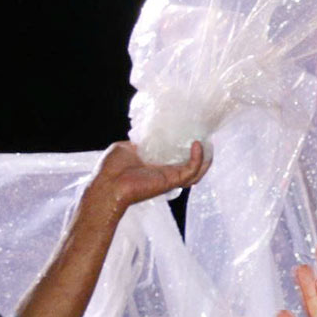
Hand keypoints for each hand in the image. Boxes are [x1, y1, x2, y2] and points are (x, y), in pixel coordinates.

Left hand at [83, 140, 209, 216]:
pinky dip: (198, 159)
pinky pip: (191, 170)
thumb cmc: (111, 168)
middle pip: (191, 166)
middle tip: (206, 138)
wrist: (107, 184)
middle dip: (202, 154)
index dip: (185, 147)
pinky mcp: (172, 180)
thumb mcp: (126, 148)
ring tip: (209, 143)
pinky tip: (197, 145)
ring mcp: (170, 177)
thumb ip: (139, 142)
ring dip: (206, 158)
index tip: (191, 133)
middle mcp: (165, 173)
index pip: (176, 158)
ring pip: (197, 172)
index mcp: (155, 166)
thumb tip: (148, 135)